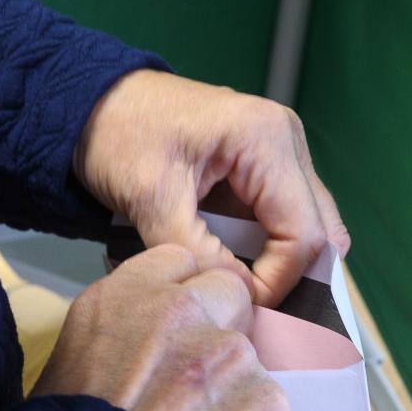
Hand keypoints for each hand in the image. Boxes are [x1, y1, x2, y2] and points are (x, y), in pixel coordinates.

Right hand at [31, 244, 290, 410]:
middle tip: (196, 382)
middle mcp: (183, 312)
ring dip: (235, 391)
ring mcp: (231, 357)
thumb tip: (142, 349)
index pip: (178, 263)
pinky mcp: (268, 404)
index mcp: (125, 297)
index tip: (178, 328)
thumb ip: (120, 336)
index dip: (182, 296)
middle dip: (222, 326)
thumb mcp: (68, 367)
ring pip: (253, 360)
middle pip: (230, 292)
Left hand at [73, 69, 348, 305]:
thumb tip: (242, 296)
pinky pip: (282, 215)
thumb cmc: (117, 138)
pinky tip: (234, 266)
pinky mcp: (264, 162)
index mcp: (266, 139)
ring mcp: (279, 149)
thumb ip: (200, 253)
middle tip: (249, 307)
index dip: (279, 282)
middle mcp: (286, 139)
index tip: (237, 305)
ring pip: (307, 225)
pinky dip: (265, 247)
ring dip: (279, 263)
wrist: (90, 103)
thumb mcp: (151, 199)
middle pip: (321, 229)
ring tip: (241, 291)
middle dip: (291, 277)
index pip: (303, 233)